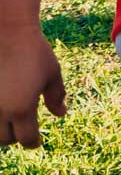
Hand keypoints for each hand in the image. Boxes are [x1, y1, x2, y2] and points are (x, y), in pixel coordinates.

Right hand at [0, 24, 65, 148]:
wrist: (7, 32)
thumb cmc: (34, 52)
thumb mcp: (52, 74)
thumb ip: (56, 96)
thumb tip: (60, 114)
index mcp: (22, 109)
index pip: (27, 139)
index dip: (33, 142)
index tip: (36, 141)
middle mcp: (0, 111)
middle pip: (5, 139)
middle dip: (16, 136)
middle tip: (23, 128)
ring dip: (1, 130)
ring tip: (10, 120)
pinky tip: (3, 109)